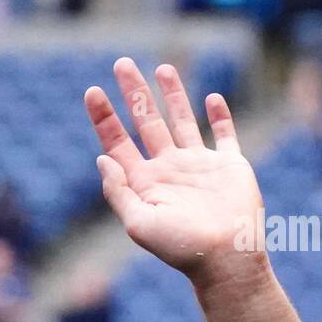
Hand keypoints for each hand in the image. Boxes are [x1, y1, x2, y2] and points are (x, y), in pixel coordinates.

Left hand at [84, 59, 262, 279]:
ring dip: (172, 94)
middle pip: (146, 121)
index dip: (104, 118)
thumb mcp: (138, 222)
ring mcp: (199, 165)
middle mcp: (169, 169)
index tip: (92, 91)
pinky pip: (225, 134)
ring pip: (182, 120)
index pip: (118, 143)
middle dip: (133, 93)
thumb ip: (118, 191)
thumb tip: (101, 159)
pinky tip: (212, 98)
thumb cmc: (180, 246)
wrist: (225, 257)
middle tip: (121, 63)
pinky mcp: (230, 165)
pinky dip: (221, 116)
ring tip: (161, 67)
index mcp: (144, 182)